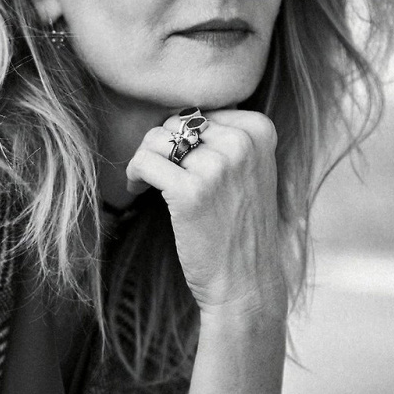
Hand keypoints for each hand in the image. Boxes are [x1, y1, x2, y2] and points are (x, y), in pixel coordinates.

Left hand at [125, 109, 286, 319]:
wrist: (247, 282)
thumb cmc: (242, 228)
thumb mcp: (252, 172)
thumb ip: (227, 139)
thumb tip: (180, 115)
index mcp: (259, 131)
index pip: (203, 111)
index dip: (183, 135)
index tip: (180, 161)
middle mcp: (241, 143)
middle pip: (177, 122)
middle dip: (161, 147)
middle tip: (159, 174)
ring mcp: (216, 166)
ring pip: (157, 139)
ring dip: (145, 159)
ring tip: (147, 183)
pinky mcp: (189, 191)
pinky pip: (144, 162)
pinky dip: (134, 174)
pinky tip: (137, 191)